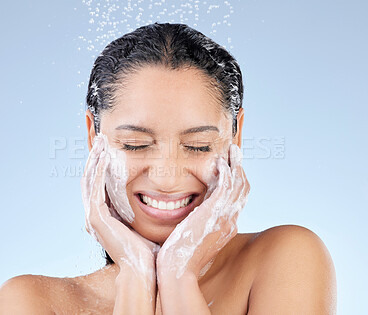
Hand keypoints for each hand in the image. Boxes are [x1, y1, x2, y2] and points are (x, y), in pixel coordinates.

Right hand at [80, 134, 159, 284]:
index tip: (110, 150)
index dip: (102, 167)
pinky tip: (105, 155)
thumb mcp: (145, 225)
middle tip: (101, 140)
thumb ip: (145, 211)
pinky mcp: (96, 216)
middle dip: (95, 159)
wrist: (145, 270)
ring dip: (94, 160)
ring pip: (89, 180)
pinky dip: (98, 170)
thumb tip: (162, 199)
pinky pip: (94, 186)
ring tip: (101, 142)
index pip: (99, 186)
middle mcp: (95, 216)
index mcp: (105, 218)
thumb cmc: (149, 251)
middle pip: (91, 180)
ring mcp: (93, 216)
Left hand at [156, 144, 249, 279]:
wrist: (177, 269)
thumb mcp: (194, 238)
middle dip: (240, 170)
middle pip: (243, 190)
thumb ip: (199, 226)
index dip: (237, 183)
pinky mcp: (216, 212)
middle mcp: (230, 221)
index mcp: (226, 227)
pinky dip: (226, 172)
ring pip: (238, 185)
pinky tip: (220, 162)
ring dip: (236, 166)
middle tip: (235, 154)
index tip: (231, 169)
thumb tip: (194, 219)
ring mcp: (225, 217)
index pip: (237, 200)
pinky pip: (227, 186)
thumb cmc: (180, 256)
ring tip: (232, 151)